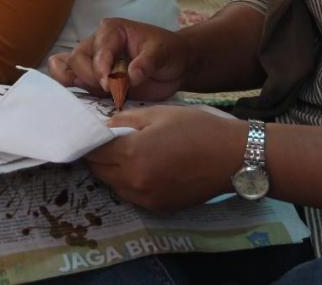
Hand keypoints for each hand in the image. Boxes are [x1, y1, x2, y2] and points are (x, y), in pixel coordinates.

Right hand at [48, 17, 189, 102]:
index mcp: (112, 30)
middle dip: (91, 78)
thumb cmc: (168, 53)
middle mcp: (97, 42)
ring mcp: (92, 61)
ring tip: (98, 94)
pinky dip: (68, 87)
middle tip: (111, 91)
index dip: (100, 69)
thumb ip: (147, 63)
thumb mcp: (163, 53)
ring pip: (68, 69)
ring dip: (78, 84)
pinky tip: (75, 98)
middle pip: (77, 60)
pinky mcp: (92, 78)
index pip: (97, 50)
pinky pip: (69, 78)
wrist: (174, 66)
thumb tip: (131, 75)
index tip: (110, 85)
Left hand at [84, 105, 246, 210]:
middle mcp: (134, 182)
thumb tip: (105, 127)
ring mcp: (146, 198)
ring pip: (113, 185)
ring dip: (111, 171)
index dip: (89, 140)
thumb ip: (126, 120)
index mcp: (131, 154)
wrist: (232, 158)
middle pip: (99, 171)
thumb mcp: (159, 113)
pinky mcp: (158, 207)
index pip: (93, 151)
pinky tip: (142, 168)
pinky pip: (131, 195)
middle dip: (97, 156)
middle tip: (106, 141)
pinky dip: (128, 182)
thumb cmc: (197, 128)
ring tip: (124, 153)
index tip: (90, 131)